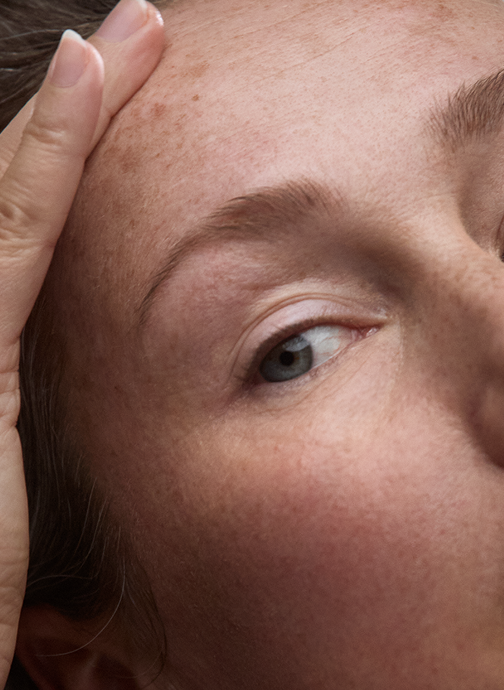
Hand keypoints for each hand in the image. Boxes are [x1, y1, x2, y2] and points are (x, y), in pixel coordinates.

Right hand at [0, 0, 163, 689]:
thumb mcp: (8, 471)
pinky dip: (47, 160)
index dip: (52, 148)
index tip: (102, 82)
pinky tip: (85, 89)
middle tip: (129, 34)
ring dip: (67, 113)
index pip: (10, 223)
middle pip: (0, 191)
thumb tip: (53, 371)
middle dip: (65, 110)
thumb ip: (26, 402)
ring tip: (128, 37)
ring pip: (1, 197)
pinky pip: (12, 238)